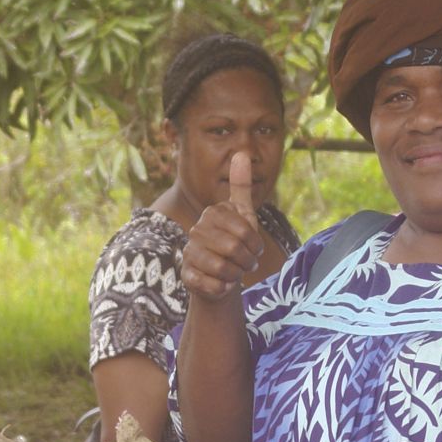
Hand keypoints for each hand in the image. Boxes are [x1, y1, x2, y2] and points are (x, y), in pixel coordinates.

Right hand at [181, 152, 264, 302]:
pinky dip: (223, 288)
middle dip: (247, 261)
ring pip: (222, 268)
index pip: (244, 230)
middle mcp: (196, 230)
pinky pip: (211, 285)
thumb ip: (241, 185)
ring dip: (235, 275)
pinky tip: (221, 283)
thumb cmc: (234, 242)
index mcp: (212, 213)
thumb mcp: (243, 214)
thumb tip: (240, 153)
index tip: (254, 247)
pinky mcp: (186, 275)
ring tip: (235, 272)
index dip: (255, 244)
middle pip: (233, 249)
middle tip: (247, 263)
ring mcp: (189, 253)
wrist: (219, 275)